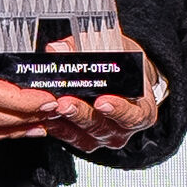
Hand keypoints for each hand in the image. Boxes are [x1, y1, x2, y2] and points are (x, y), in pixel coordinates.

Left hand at [44, 54, 165, 156]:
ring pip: (81, 134)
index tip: (102, 101)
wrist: (122, 79)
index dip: (118, 110)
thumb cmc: (123, 66)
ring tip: (50, 105)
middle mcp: (123, 128)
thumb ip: (87, 47)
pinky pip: (67, 137)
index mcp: (141, 110)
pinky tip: (45, 113)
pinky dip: (54, 125)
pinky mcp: (83, 140)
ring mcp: (102, 137)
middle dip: (80, 113)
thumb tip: (60, 48)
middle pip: (101, 125)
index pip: (133, 115)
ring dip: (64, 119)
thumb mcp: (114, 49)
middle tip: (65, 102)